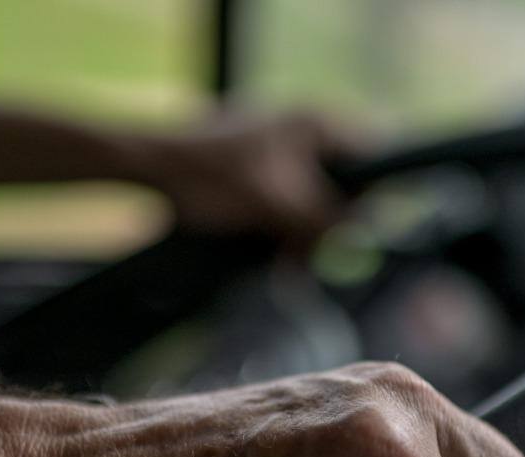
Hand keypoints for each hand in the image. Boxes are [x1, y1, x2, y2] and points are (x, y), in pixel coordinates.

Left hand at [141, 111, 359, 247]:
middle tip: (319, 260)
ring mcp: (279, 152)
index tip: (364, 236)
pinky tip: (275, 257)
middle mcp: (303, 134)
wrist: (150, 169)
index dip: (373, 199)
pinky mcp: (257, 173)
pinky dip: (283, 230)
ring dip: (304, 235)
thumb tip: (358, 244)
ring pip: (312, 201)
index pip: (373, 157)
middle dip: (332, 227)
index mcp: (317, 125)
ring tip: (290, 264)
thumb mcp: (277, 204)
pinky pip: (286, 204)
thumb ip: (323, 223)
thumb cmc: (211, 175)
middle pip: (343, 186)